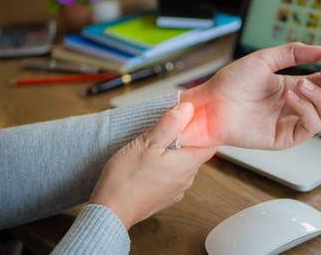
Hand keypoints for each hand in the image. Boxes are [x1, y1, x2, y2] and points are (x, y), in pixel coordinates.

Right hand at [88, 102, 216, 229]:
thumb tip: (188, 109)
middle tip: (165, 129)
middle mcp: (187, 179)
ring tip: (153, 146)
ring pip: (181, 165)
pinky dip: (164, 167)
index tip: (190, 120)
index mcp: (188, 164)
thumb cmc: (126, 179)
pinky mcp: (163, 198)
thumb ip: (170, 124)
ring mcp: (175, 190)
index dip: (202, 130)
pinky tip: (147, 164)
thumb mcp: (147, 143)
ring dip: (172, 153)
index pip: (210, 144)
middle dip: (184, 140)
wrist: (110, 212)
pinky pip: (170, 177)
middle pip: (194, 153)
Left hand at [180, 42, 320, 149]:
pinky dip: (307, 110)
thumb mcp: (264, 60)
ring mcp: (291, 122)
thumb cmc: (231, 83)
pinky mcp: (284, 137)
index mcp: (293, 87)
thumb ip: (293, 53)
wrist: (211, 104)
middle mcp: (296, 105)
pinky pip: (310, 127)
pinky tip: (290, 97)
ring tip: (301, 84)